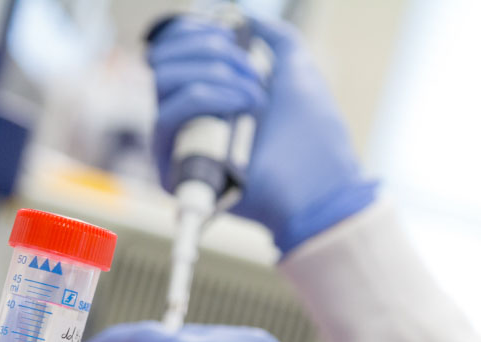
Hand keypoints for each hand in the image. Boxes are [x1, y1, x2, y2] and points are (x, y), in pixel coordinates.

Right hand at [148, 16, 376, 252]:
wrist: (318, 185)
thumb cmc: (312, 135)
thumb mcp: (297, 70)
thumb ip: (275, 38)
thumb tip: (243, 18)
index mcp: (210, 95)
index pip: (175, 52)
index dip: (194, 33)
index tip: (228, 33)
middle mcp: (189, 117)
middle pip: (164, 62)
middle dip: (209, 50)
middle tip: (252, 71)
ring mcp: (181, 142)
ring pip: (162, 82)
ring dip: (213, 75)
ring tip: (254, 97)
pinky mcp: (173, 169)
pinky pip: (164, 118)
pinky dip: (205, 99)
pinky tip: (242, 108)